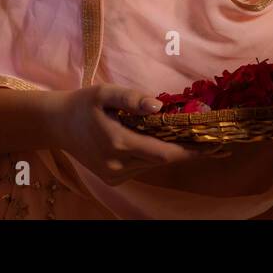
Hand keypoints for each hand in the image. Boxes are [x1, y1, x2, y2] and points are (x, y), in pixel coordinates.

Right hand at [48, 84, 201, 185]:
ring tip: (191, 137)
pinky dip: (153, 155)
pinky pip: (142, 166)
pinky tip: (159, 140)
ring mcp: (114, 175)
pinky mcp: (112, 178)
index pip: (164, 153)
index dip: (191, 152)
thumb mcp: (106, 93)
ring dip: (170, 151)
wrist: (57, 124)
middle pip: (162, 160)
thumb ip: (132, 99)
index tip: (214, 147)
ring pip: (152, 164)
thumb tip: (159, 106)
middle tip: (212, 140)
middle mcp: (117, 165)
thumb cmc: (83, 104)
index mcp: (118, 143)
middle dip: (186, 150)